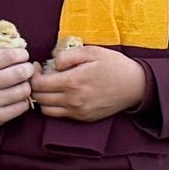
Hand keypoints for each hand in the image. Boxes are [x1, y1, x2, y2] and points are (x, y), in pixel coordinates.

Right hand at [0, 44, 34, 141]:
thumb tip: (12, 37)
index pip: (9, 56)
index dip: (22, 54)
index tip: (23, 56)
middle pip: (20, 73)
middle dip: (28, 69)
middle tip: (27, 69)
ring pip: (24, 91)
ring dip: (27, 86)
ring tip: (22, 83)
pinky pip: (22, 107)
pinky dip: (24, 101)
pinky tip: (18, 97)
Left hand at [32, 44, 150, 121]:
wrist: (136, 86)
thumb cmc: (114, 65)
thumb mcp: (92, 51)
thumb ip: (68, 56)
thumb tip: (52, 64)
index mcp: (73, 82)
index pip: (39, 84)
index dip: (33, 75)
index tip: (36, 67)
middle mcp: (73, 100)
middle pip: (39, 98)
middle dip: (35, 86)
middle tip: (40, 75)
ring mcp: (78, 111)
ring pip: (46, 109)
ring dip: (43, 98)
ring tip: (49, 87)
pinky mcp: (84, 118)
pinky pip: (60, 116)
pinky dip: (54, 106)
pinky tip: (61, 95)